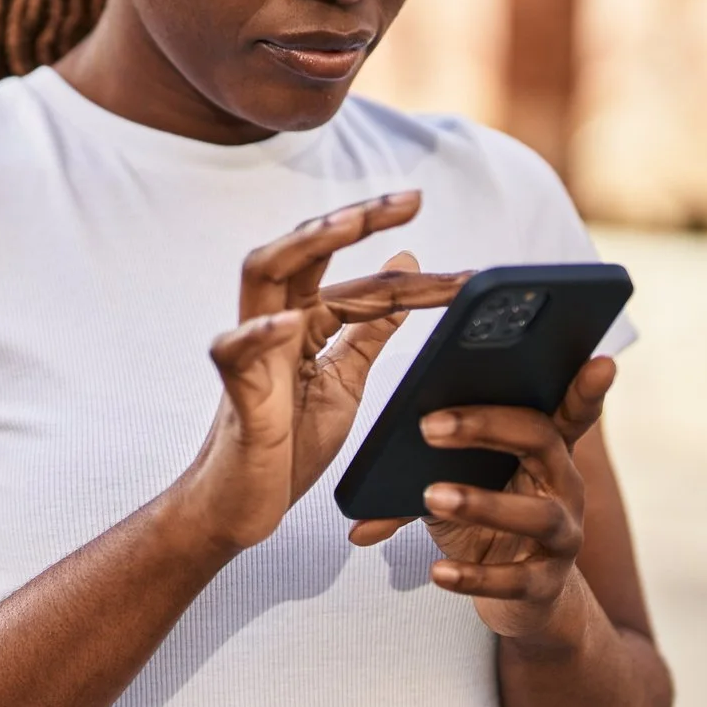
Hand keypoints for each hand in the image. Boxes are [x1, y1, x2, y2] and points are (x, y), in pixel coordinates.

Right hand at [176, 192, 467, 553]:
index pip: (360, 285)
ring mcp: (252, 355)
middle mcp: (274, 325)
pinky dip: (257, 335)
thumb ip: (370, 328)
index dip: (417, 282)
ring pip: (261, 274)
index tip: (472, 279)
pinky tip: (285, 324)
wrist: (241, 506)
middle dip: (354, 220)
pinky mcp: (237, 395)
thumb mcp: (345, 380)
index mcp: (304, 323)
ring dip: (302, 245)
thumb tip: (406, 262)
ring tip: (345, 224)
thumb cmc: (286, 443)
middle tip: (408, 200)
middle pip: (303, 251)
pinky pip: (234, 354)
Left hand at [349, 357, 617, 639]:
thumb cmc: (482, 525)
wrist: (517, 600)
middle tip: (429, 426)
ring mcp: (562, 536)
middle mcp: (564, 486)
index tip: (600, 360)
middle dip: (487, 427)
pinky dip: (475, 576)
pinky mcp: (546, 583)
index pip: (571, 409)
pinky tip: (438, 572)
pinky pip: (517, 579)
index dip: (587, 387)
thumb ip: (414, 478)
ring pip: (537, 514)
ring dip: (482, 504)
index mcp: (545, 450)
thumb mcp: (456, 486)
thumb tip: (353, 512)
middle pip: (541, 441)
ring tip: (431, 497)